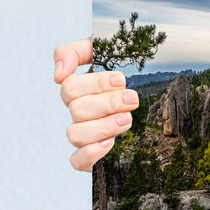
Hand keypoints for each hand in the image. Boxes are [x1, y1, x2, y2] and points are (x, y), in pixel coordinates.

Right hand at [55, 38, 139, 171]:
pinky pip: (77, 162)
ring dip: (104, 126)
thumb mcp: (105, 48)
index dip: (95, 84)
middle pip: (77, 110)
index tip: (120, 80)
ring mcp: (85, 133)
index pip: (70, 87)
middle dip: (108, 104)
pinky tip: (110, 143)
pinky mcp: (92, 155)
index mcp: (79, 88)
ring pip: (76, 135)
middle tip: (130, 99)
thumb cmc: (126, 66)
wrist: (151, 85)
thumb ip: (76, 52)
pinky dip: (91, 154)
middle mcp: (79, 111)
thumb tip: (58, 74)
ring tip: (127, 118)